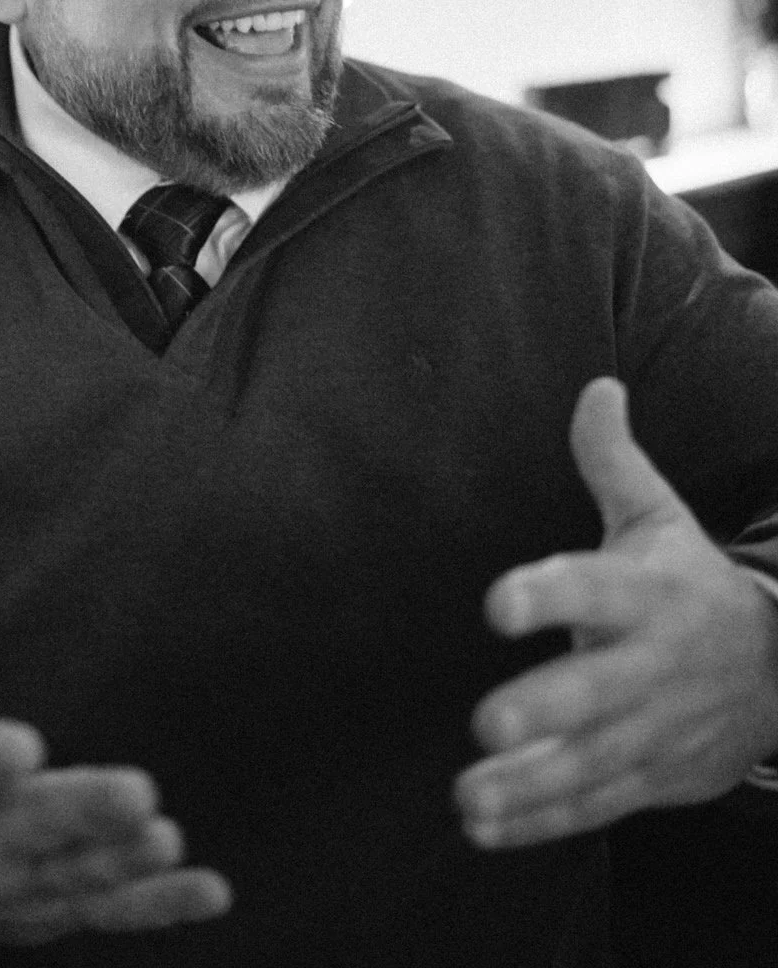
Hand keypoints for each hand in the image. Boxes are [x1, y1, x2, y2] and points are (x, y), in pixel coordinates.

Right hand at [0, 599, 231, 947]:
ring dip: (124, 863)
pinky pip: (114, 915)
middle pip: (33, 829)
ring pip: (77, 876)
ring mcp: (21, 888)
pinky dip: (163, 905)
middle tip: (137, 792)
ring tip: (166, 837)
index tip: (23, 745)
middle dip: (84, 813)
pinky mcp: (56, 913)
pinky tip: (212, 890)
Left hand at [454, 378, 777, 850]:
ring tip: (466, 794)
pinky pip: (594, 805)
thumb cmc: (687, 582)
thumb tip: (597, 386)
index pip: (594, 588)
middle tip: (484, 721)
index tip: (497, 601)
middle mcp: (650, 666)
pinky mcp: (648, 778)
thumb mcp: (659, 516)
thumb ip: (613, 460)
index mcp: (646, 593)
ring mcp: (651, 730)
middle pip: (597, 691)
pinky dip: (540, 822)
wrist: (777, 672)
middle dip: (545, 709)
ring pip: (590, 763)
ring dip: (528, 784)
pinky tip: (483, 826)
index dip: (549, 594)